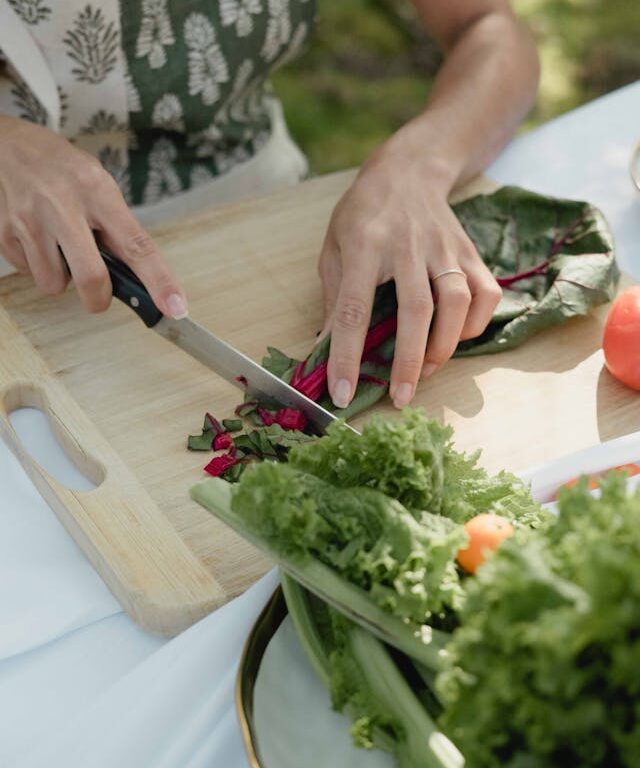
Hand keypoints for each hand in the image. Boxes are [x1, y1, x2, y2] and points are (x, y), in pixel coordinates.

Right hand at [0, 116, 186, 316]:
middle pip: (91, 277)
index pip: (137, 246)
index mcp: (98, 193)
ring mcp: (30, 221)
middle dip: (98, 298)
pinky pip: (29, 274)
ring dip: (64, 278)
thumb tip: (141, 279)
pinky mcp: (4, 233)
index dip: (159, 281)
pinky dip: (40, 267)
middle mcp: (63, 206)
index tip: (175, 307)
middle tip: (99, 294)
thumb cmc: (65, 172)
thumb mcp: (102, 188)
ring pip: (55, 284)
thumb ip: (120, 231)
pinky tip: (40, 242)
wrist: (9, 147)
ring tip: (62, 248)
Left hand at [318, 143, 501, 409]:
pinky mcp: (470, 251)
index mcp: (363, 246)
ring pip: (456, 302)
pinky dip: (475, 324)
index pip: (354, 308)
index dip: (346, 355)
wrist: (408, 171)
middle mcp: (408, 246)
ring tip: (428, 371)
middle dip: (409, 362)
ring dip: (445, 345)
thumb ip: (334, 298)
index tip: (341, 392)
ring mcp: (445, 247)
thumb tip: (327, 349)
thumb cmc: (362, 215)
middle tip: (401, 397)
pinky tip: (457, 336)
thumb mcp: (334, 250)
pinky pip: (485, 293)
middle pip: (416, 310)